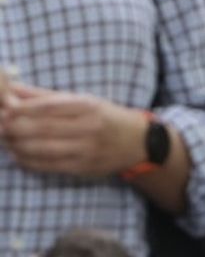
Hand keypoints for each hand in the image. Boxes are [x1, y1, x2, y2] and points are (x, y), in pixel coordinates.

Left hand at [0, 82, 147, 177]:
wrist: (137, 142)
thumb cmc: (105, 117)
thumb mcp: (83, 100)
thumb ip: (45, 96)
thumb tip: (12, 90)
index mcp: (88, 106)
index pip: (49, 107)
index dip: (22, 109)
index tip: (4, 110)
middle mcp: (89, 127)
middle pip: (41, 129)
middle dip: (14, 128)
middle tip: (0, 126)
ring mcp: (85, 149)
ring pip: (41, 149)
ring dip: (16, 145)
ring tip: (5, 140)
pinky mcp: (81, 168)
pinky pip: (46, 166)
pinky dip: (26, 161)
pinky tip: (17, 154)